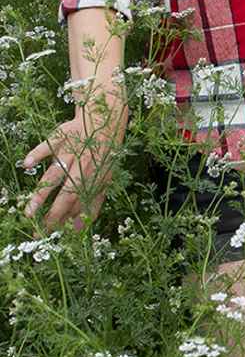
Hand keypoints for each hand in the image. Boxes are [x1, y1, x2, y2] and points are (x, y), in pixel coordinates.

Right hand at [23, 115, 121, 230]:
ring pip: (54, 176)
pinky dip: (37, 154)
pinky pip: (47, 146)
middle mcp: (82, 169)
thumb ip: (93, 204)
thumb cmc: (101, 155)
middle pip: (66, 196)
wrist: (104, 120)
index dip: (65, 222)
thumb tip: (80, 230)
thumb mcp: (104, 179)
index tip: (50, 236)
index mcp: (94, 180)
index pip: (78, 206)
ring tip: (29, 213)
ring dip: (42, 195)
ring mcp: (70, 153)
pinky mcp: (61, 137)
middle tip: (37, 233)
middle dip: (52, 216)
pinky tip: (27, 164)